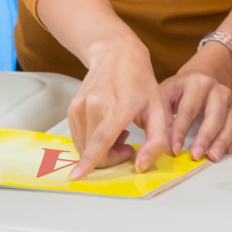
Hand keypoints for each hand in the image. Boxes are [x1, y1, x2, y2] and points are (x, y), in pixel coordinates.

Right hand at [71, 35, 168, 174]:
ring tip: (119, 132)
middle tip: (128, 144)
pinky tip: (107, 128)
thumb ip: (156, 141)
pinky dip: (92, 142)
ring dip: (101, 150)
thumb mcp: (159, 110)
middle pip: (94, 149)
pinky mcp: (73, 108)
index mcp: (119, 107)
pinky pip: (79, 137)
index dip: (90, 160)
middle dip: (111, 158)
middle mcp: (95, 106)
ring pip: (85, 146)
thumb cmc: (141, 83)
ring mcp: (81, 106)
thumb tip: (141, 166)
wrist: (116, 54)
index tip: (77, 176)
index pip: (101, 139)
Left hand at [157, 49, 231, 160]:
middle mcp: (218, 90)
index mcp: (197, 83)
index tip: (174, 150)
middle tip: (196, 155)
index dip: (181, 131)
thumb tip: (160, 143)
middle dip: (205, 137)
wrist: (198, 79)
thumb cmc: (179, 91)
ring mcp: (230, 102)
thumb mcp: (166, 94)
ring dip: (222, 142)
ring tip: (212, 157)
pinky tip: (229, 151)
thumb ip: (162, 116)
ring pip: (230, 123)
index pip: (189, 109)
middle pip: (215, 115)